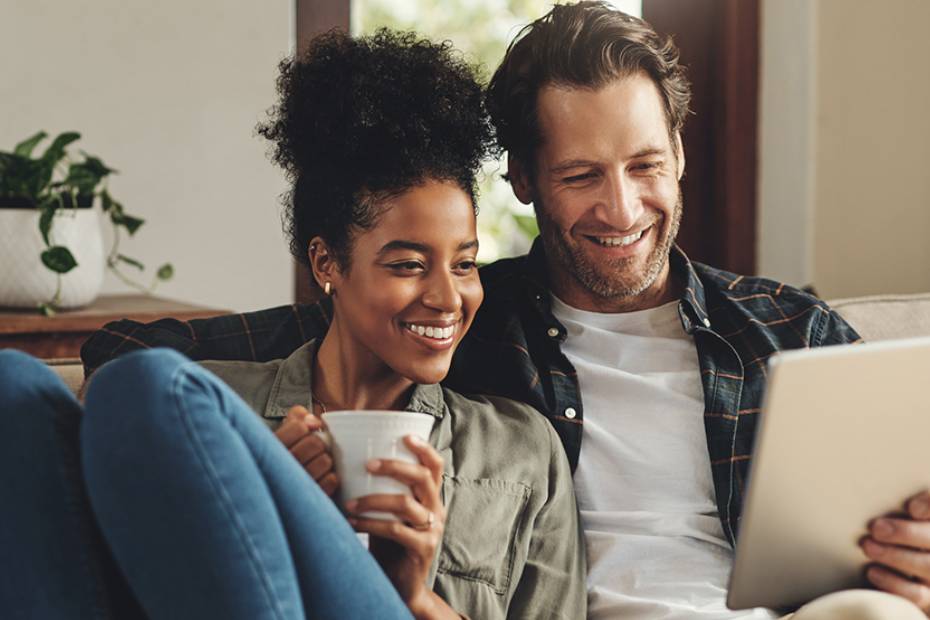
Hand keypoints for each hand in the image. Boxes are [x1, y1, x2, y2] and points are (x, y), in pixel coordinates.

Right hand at [274, 405, 337, 495]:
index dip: (307, 427)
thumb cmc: (284, 458)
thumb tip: (314, 421)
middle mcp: (279, 468)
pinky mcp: (308, 498)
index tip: (308, 430)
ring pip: (325, 461)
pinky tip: (319, 479)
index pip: (299, 427)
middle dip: (318, 444)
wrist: (278, 494)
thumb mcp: (283, 432)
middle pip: (315, 443)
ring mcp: (294, 486)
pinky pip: (331, 480)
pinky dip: (330, 478)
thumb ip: (296, 417)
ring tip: (315, 464)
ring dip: (325, 461)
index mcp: (271, 448)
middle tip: (312, 450)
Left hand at [346, 435, 456, 618]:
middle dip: (394, 466)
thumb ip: (382, 490)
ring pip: (406, 504)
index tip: (404, 435)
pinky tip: (352, 521)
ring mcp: (432, 529)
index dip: (424, 447)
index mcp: (430, 496)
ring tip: (349, 502)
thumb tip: (349, 461)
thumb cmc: (390, 541)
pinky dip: (371, 524)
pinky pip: (396, 530)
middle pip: (422, 477)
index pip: (435, 465)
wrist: (401, 582)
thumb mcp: (390, 511)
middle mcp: (436, 508)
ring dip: (373, 500)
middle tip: (367, 464)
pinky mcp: (423, 548)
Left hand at [862, 490, 929, 613]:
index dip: (929, 505)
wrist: (894, 570)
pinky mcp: (929, 597)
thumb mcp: (894, 513)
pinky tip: (872, 571)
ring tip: (867, 546)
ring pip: (928, 566)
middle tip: (876, 528)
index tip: (912, 508)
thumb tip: (884, 492)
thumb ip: (894, 503)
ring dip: (895, 556)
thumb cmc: (891, 529)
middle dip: (906, 533)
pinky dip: (893, 583)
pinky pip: (917, 595)